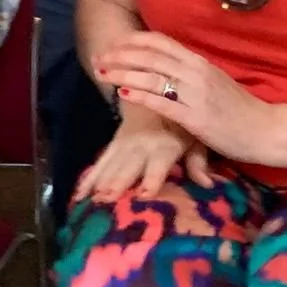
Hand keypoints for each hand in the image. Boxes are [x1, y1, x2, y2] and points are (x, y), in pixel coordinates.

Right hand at [74, 100, 211, 202]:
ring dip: (100, 180)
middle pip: (129, 164)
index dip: (152, 178)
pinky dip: (89, 177)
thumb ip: (199, 160)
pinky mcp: (115, 143)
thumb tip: (208, 184)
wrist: (157, 87)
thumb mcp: (196, 137)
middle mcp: (143, 144)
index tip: (145, 195)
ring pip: (111, 163)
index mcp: (166, 143)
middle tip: (105, 199)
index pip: (159, 162)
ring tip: (88, 198)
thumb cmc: (183, 121)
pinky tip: (78, 194)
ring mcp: (126, 143)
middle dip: (117, 181)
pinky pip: (101, 161)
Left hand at [94, 31, 283, 164]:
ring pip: (153, 76)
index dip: (134, 41)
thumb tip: (166, 68)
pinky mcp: (197, 118)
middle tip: (100, 58)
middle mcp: (197, 72)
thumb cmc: (239, 109)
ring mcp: (197, 94)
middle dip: (121, 55)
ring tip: (103, 73)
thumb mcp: (214, 83)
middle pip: (151, 56)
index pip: (161, 42)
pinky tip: (124, 94)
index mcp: (200, 62)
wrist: (267, 130)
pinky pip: (165, 103)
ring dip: (124, 73)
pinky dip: (142, 95)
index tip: (114, 44)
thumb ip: (190, 74)